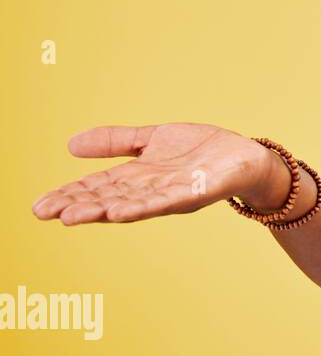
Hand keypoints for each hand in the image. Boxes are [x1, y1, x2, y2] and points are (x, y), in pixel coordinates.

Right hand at [31, 123, 281, 225]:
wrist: (246, 157)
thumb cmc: (200, 150)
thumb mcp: (152, 140)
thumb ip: (116, 142)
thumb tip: (70, 145)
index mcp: (139, 177)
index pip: (98, 187)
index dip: (70, 195)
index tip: (39, 206)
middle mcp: (152, 190)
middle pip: (109, 199)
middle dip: (78, 205)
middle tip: (46, 213)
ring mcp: (173, 193)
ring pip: (133, 204)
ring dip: (104, 210)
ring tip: (75, 215)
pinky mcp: (196, 191)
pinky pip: (166, 201)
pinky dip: (143, 206)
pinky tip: (121, 211)